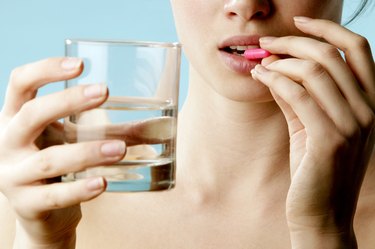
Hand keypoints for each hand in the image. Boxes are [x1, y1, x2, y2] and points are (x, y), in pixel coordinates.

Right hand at [0, 58, 125, 247]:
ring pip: (49, 160)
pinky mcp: (26, 204)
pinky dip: (79, 189)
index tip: (81, 64)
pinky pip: (53, 196)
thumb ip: (115, 130)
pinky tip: (102, 182)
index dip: (45, 69)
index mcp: (16, 118)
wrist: (43, 213)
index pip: (20, 83)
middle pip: (31, 114)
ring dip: (86, 152)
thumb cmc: (62, 165)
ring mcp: (13, 175)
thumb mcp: (77, 139)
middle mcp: (7, 143)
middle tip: (104, 91)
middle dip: (67, 101)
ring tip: (120, 148)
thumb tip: (163, 126)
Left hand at [252, 17, 374, 247]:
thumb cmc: (314, 167)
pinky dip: (275, 80)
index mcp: (370, 102)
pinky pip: (299, 96)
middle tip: (266, 44)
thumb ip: (298, 95)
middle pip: (332, 55)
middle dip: (294, 43)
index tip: (300, 22)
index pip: (358, 49)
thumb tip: (275, 65)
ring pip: (315, 72)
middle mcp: (368, 110)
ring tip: (259, 62)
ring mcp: (353, 126)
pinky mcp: (329, 140)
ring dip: (280, 61)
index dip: (328, 30)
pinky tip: (259, 76)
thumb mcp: (310, 125)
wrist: (320, 212)